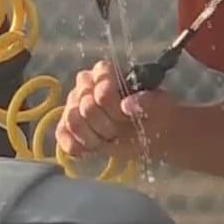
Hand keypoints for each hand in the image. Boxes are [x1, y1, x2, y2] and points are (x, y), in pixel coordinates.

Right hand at [56, 60, 176, 160]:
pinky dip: (74, 144)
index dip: (110, 101)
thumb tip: (127, 104)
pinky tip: (89, 151)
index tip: (124, 114)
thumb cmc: (155, 113)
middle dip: (105, 125)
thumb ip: (148, 101)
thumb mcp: (161, 105)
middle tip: (119, 130)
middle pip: (85, 105)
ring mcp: (76, 105)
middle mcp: (87, 85)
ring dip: (93, 137)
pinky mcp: (70, 126)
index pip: (99, 81)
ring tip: (108, 139)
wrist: (151, 133)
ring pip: (72, 120)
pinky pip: (61, 133)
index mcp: (107, 73)